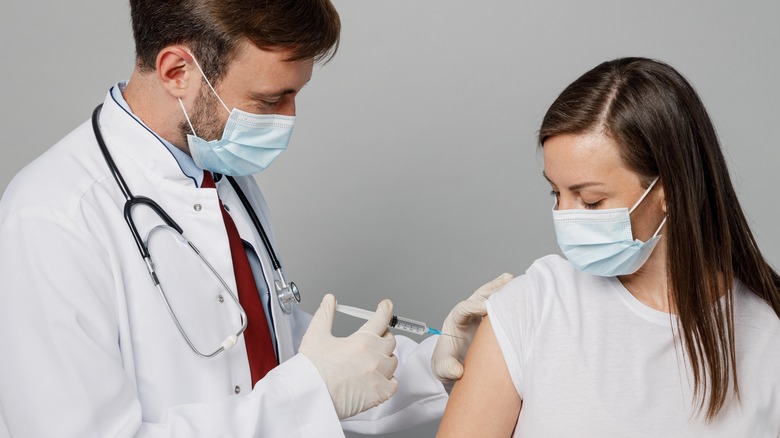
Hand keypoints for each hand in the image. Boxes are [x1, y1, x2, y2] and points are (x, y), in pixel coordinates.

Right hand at [299, 294, 398, 418]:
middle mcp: (373, 358)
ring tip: (371, 361)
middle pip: (390, 341)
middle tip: (374, 338)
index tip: (386, 306)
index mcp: (360, 342)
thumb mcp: (316, 335)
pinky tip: (377, 378)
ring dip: (385, 358)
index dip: (385, 310)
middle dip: (383, 336)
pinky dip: (388, 380)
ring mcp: (378, 377)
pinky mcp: (379, 394)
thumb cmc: (311, 370)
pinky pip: (393, 384)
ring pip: (392, 362)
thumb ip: (326, 314)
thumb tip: (330, 300)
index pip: (381, 320)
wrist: (308, 397)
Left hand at [431, 273, 513, 386]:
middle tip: (506, 282)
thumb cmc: (447, 365)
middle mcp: (466, 314)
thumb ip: (448, 369)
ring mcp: (478, 314)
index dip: (474, 306)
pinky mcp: (488, 318)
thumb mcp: (443, 369)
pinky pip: (497, 304)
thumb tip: (458, 371)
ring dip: (501, 288)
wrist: (452, 365)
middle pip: (477, 296)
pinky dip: (507, 297)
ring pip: (489, 297)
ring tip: (514, 279)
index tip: (486, 307)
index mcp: (454, 322)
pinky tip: (519, 291)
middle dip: (491, 289)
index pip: (462, 309)